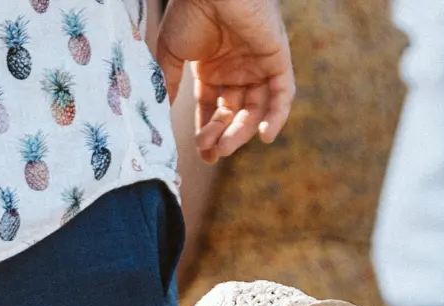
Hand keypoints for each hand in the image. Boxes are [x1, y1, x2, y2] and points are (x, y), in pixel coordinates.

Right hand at [153, 0, 295, 161]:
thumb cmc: (188, 12)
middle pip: (235, 114)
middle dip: (223, 135)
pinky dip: (277, 116)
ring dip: (243, 131)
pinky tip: (265, 136)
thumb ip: (168, 82)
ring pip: (257, 109)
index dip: (208, 132)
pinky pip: (283, 95)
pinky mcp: (278, 60)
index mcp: (214, 70)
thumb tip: (160, 111)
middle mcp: (238, 71)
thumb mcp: (172, 53)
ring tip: (225, 147)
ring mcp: (259, 66)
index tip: (202, 153)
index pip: (214, 109)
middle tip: (212, 152)